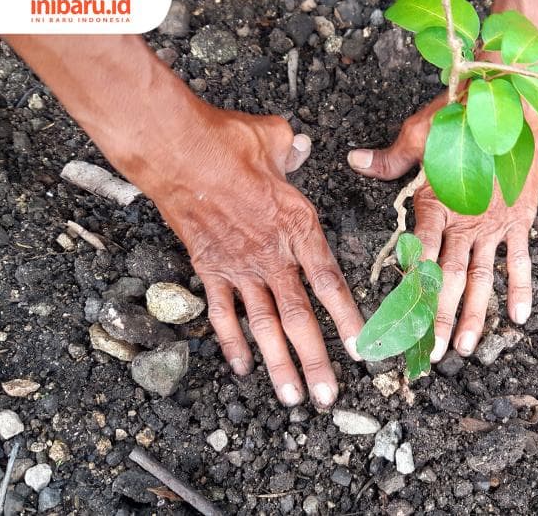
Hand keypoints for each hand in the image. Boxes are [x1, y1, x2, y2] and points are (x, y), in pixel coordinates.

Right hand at [150, 107, 363, 407]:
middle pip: (299, 317)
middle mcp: (272, 255)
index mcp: (298, 226)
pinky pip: (221, 313)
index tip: (363, 348)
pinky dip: (231, 341)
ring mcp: (239, 267)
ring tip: (292, 397)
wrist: (175, 150)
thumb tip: (300, 147)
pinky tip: (242, 367)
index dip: (348, 318)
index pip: (330, 282)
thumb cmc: (227, 142)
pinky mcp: (208, 269)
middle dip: (316, 361)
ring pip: (263, 326)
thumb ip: (294, 152)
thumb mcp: (275, 139)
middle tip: (329, 397)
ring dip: (278, 364)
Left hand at [348, 94, 537, 360]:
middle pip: (450, 277)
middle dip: (441, 317)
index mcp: (435, 202)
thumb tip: (354, 160)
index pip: (419, 255)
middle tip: (434, 352)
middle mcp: (465, 220)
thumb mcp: (420, 133)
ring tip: (467, 346)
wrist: (517, 98)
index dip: (409, 290)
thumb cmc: (463, 113)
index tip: (399, 320)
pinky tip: (520, 316)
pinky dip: (520, 287)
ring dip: (476, 313)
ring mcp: (496, 223)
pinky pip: (520, 258)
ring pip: (483, 277)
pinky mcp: (521, 218)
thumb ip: (390, 159)